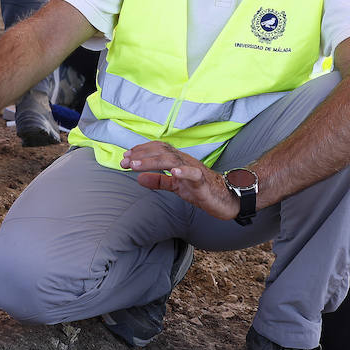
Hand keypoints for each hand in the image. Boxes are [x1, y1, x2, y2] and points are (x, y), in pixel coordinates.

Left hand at [121, 141, 237, 219]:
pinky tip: (173, 172)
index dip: (141, 151)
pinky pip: (194, 174)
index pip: (157, 149)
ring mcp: (194, 170)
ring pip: (172, 160)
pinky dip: (184, 172)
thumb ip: (158, 181)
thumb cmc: (201, 190)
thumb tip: (139, 178)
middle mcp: (185, 161)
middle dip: (141, 155)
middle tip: (124, 161)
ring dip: (152, 161)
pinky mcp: (203, 182)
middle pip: (161, 151)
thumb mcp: (175, 186)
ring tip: (136, 165)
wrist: (226, 199)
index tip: (124, 157)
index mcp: (178, 161)